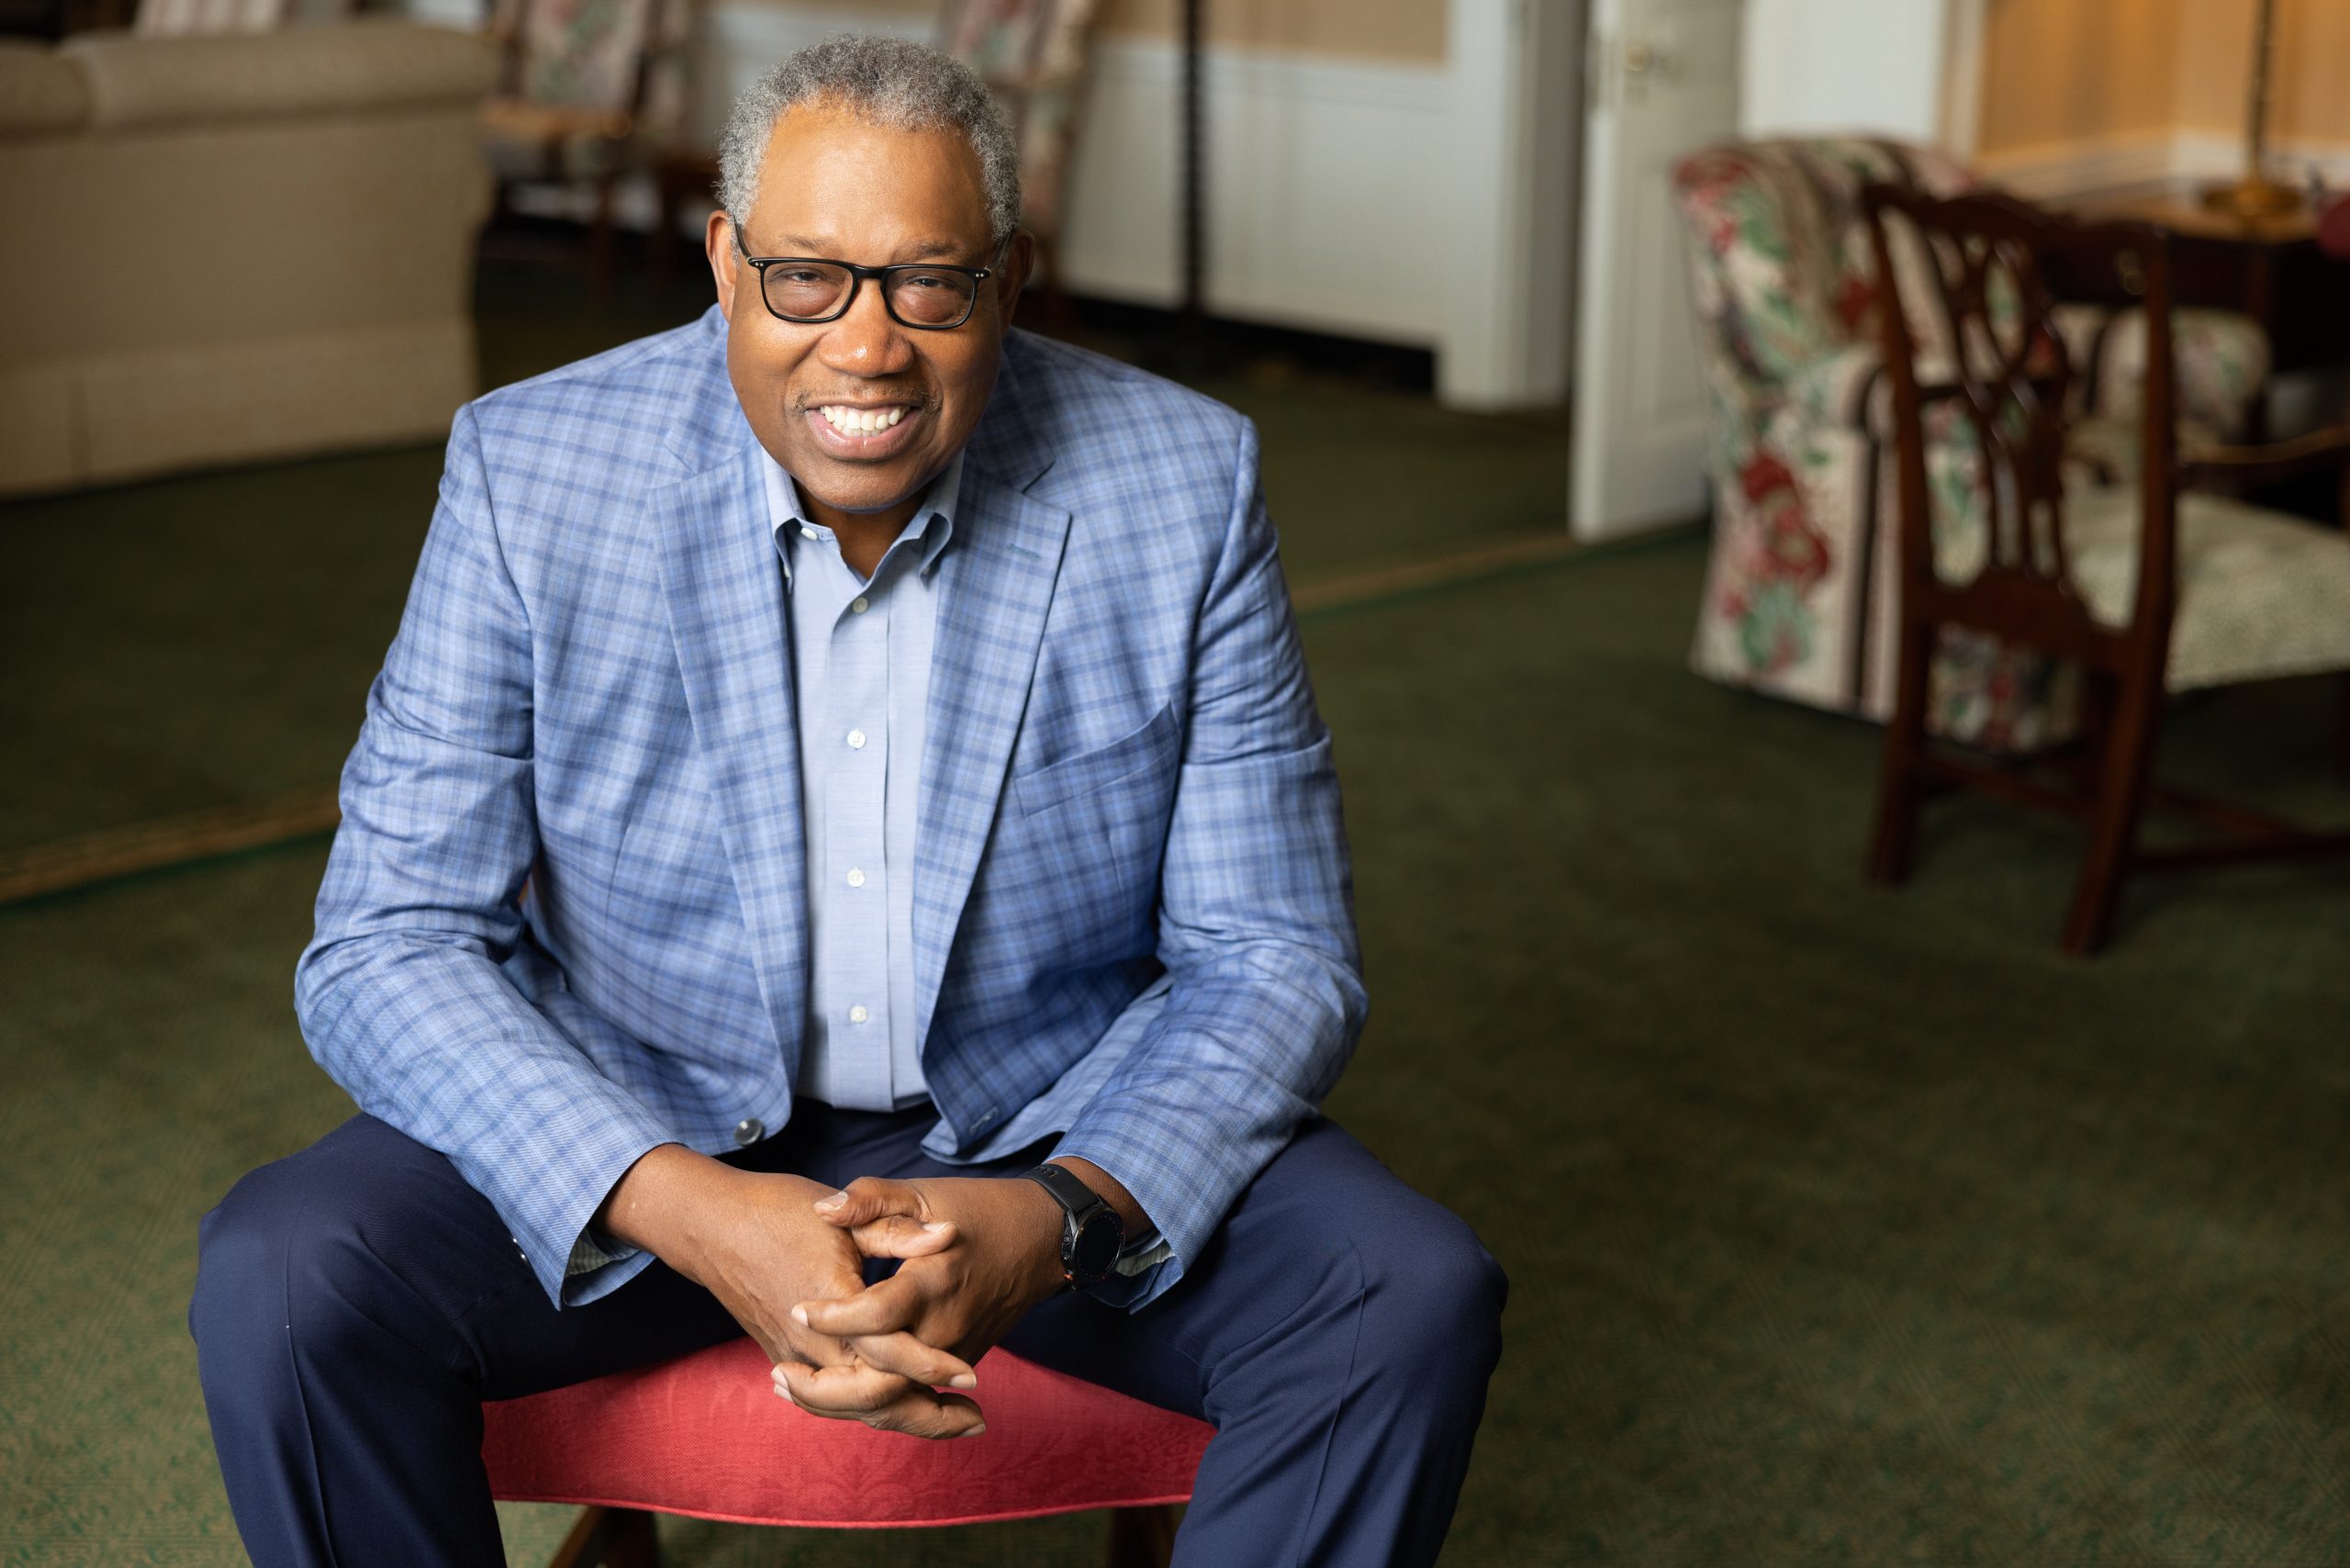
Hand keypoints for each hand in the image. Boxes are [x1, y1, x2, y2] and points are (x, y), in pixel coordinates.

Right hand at [595, 1144, 985, 1437]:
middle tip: (976, 1419)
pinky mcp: (785, 1356)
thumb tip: (948, 1234)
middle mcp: (813, 1344)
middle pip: (876, 1400)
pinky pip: (831, 1398)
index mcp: (834, 1307)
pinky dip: (867, 1409)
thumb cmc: (778, 1211)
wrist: (711, 1226)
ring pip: (853, 1407)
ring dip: (903, 1419)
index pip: (890, 1354)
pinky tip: (897, 1407)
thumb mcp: (841, 1214)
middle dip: (927, 1416)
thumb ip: (896, 1231)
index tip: (972, 1375)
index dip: (933, 1366)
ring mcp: (795, 1356)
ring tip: (950, 1422)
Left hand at [779, 1174, 1069, 1412]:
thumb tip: (822, 1210)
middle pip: (881, 1383)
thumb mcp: (924, 1192)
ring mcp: (955, 1352)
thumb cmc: (981, 1210)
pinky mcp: (959, 1361)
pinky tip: (829, 1391)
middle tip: (777, 1374)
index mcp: (933, 1281)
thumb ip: (871, 1199)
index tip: (797, 1305)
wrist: (1044, 1240)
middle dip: (825, 1390)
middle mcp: (944, 1327)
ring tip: (789, 1386)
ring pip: (895, 1402)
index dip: (833, 1316)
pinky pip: (911, 1396)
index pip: (877, 1316)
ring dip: (841, 1405)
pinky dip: (869, 1402)